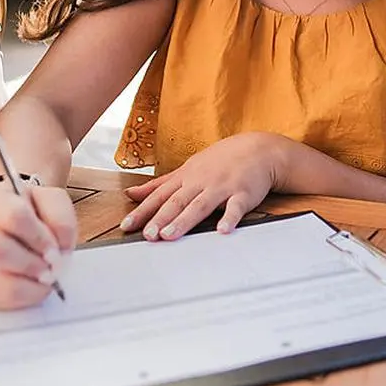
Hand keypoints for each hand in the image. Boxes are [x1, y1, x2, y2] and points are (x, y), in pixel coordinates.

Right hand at [0, 180, 77, 309]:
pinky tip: (32, 286)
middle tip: (50, 268)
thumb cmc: (32, 212)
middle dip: (31, 264)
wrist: (12, 223)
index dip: (40, 238)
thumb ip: (61, 217)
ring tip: (44, 277)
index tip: (56, 249)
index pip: (14, 216)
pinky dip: (22, 296)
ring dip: (28, 283)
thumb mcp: (51, 201)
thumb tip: (59, 248)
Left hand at [120, 132, 286, 240]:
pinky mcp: (244, 193)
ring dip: (185, 220)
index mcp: (186, 178)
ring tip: (170, 235)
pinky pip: (236, 208)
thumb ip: (159, 184)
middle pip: (177, 202)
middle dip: (161, 218)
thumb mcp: (187, 169)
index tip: (127, 226)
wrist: (259, 149)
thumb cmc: (222, 161)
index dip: (143, 211)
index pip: (160, 196)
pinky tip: (222, 231)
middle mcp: (201, 182)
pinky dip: (229, 218)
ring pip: (200, 205)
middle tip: (148, 235)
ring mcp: (222, 187)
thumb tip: (131, 193)